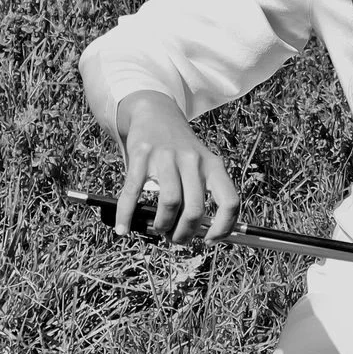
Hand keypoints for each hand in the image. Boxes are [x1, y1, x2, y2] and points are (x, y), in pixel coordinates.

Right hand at [111, 90, 239, 244]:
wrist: (155, 113)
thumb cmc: (180, 152)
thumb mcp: (199, 166)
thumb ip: (201, 195)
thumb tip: (200, 235)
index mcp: (213, 165)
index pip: (229, 201)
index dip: (223, 227)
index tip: (209, 240)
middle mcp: (193, 160)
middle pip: (195, 209)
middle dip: (185, 233)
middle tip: (175, 239)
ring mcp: (167, 157)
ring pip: (170, 203)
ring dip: (163, 225)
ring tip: (159, 228)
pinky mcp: (141, 155)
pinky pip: (133, 192)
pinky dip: (126, 215)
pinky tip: (123, 228)